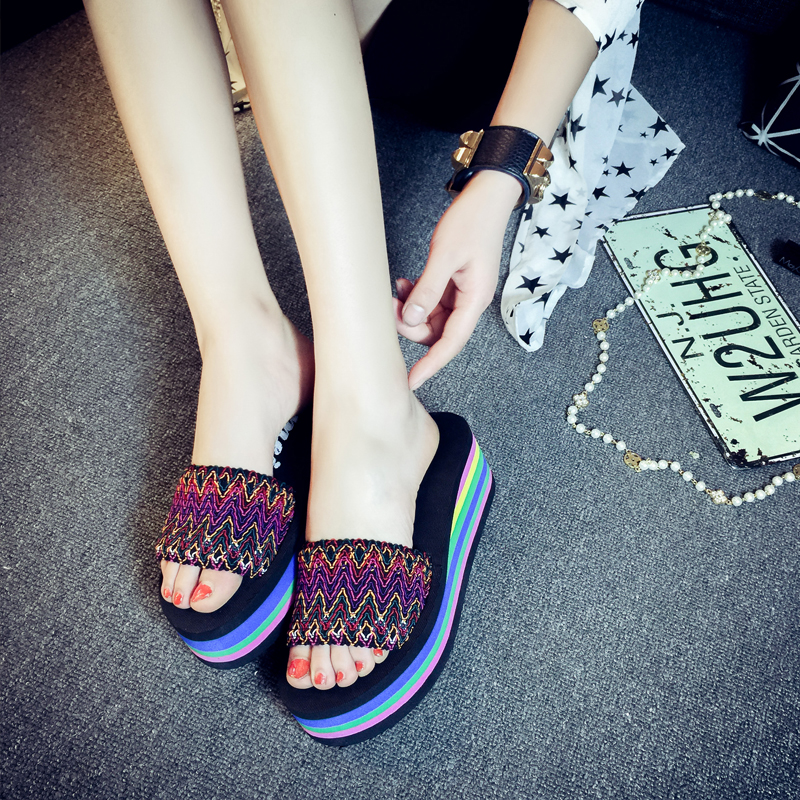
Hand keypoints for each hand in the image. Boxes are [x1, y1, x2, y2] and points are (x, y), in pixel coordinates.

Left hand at [394, 170, 521, 389]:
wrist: (487, 198)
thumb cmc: (472, 222)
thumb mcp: (445, 256)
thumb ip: (428, 290)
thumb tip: (412, 319)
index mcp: (474, 300)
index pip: (450, 343)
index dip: (430, 365)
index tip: (411, 382)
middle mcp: (470, 302)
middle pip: (437, 333)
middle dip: (412, 326)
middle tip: (392, 306)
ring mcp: (461, 294)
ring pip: (431, 319)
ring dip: (410, 311)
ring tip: (397, 291)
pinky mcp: (453, 284)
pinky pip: (431, 303)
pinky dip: (415, 298)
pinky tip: (404, 284)